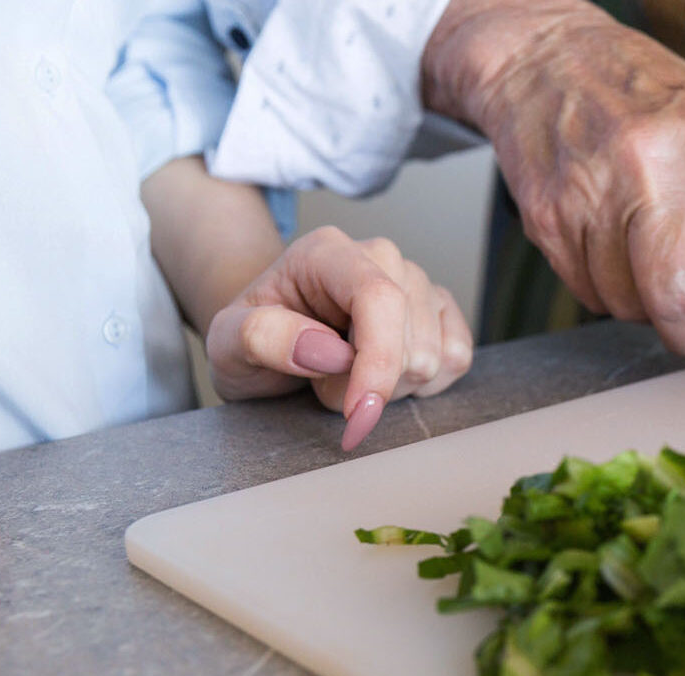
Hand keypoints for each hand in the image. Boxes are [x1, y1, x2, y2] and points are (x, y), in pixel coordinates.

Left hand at [205, 228, 474, 449]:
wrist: (267, 342)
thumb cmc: (251, 340)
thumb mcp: (225, 344)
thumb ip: (262, 338)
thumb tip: (328, 349)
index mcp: (328, 253)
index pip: (379, 298)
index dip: (378, 362)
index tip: (358, 413)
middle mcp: (381, 258)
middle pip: (411, 340)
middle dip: (371, 384)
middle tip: (324, 385)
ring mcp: (417, 282)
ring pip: (436, 356)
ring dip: (391, 388)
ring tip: (349, 378)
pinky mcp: (440, 311)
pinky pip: (458, 359)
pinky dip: (424, 385)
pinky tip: (386, 378)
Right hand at [423, 0, 684, 355]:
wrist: (541, 57)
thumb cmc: (640, 99)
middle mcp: (652, 165)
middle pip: (678, 294)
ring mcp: (593, 192)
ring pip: (629, 305)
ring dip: (644, 304)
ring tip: (644, 254)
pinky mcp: (548, 218)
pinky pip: (588, 295)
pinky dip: (605, 289)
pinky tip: (607, 245)